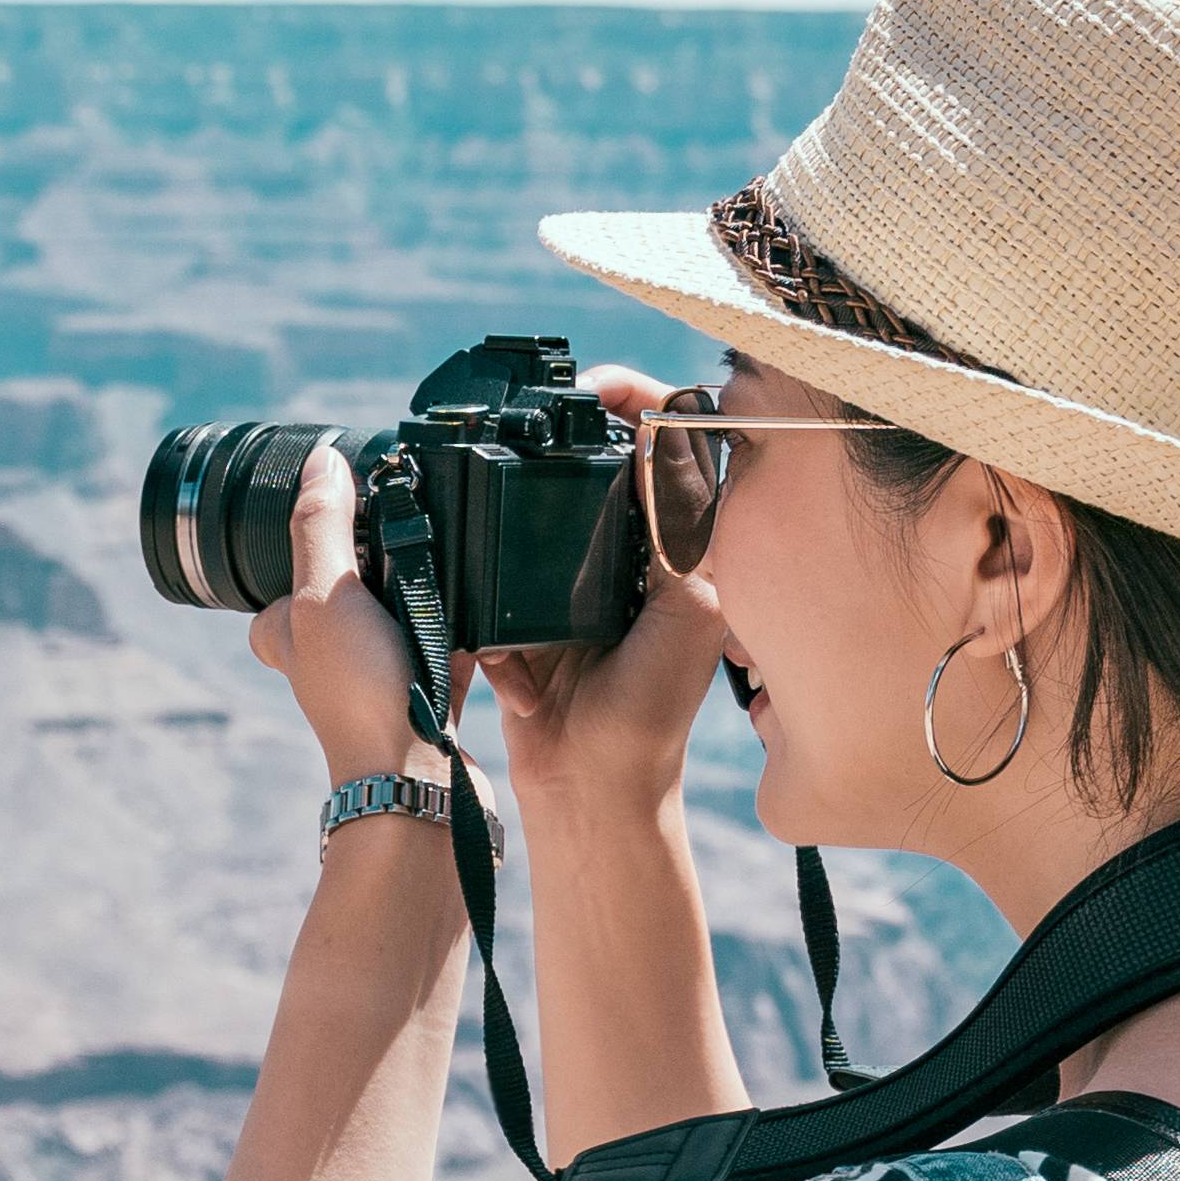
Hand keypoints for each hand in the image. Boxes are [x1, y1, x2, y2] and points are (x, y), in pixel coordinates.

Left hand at [239, 443, 440, 783]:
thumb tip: (320, 460)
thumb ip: (321, 524)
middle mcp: (329, 650)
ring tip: (453, 574)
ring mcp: (382, 668)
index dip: (327, 524)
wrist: (418, 782)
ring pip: (414, 601)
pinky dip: (474, 624)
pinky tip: (489, 612)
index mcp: (288, 627)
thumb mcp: (326, 593)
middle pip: (363, 575)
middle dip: (394, 553)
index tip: (359, 498)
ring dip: (437, 587)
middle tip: (418, 532)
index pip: (297, 557)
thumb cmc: (359, 697)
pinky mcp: (432, 685)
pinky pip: (458, 635)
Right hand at [482, 367, 733, 820]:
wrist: (590, 791)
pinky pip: (494, 580)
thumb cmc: (651, 717)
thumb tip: (659, 441)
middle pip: (593, 468)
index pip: (667, 448)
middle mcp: (628, 559)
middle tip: (541, 435)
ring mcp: (573, 587)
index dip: (637, 402)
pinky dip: (494, 610)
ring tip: (527, 564)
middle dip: (562, 456)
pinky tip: (520, 659)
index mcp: (681, 550)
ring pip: (535, 517)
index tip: (596, 388)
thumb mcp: (686, 611)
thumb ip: (677, 530)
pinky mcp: (524, 616)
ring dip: (518, 537)